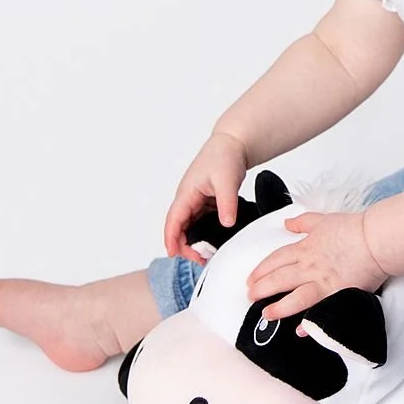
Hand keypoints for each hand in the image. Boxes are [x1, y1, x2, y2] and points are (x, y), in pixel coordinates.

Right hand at [164, 131, 249, 258]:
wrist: (232, 144)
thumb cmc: (225, 157)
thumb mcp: (227, 181)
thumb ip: (227, 204)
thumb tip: (226, 223)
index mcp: (187, 193)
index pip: (174, 220)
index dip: (171, 238)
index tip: (173, 254)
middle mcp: (188, 198)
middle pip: (178, 227)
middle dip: (184, 245)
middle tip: (199, 259)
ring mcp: (195, 200)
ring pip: (188, 226)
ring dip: (193, 241)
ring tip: (205, 256)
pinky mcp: (205, 202)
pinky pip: (199, 221)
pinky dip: (202, 233)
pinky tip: (213, 242)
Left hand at [245, 210, 387, 325]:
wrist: (375, 240)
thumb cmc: (353, 228)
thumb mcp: (323, 220)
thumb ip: (303, 222)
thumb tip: (287, 223)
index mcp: (305, 248)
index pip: (276, 260)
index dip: (261, 270)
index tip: (251, 278)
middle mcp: (310, 267)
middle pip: (279, 279)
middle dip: (261, 289)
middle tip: (250, 297)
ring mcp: (323, 283)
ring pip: (294, 298)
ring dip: (278, 308)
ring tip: (266, 314)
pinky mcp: (337, 295)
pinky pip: (319, 312)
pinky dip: (310, 324)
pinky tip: (300, 331)